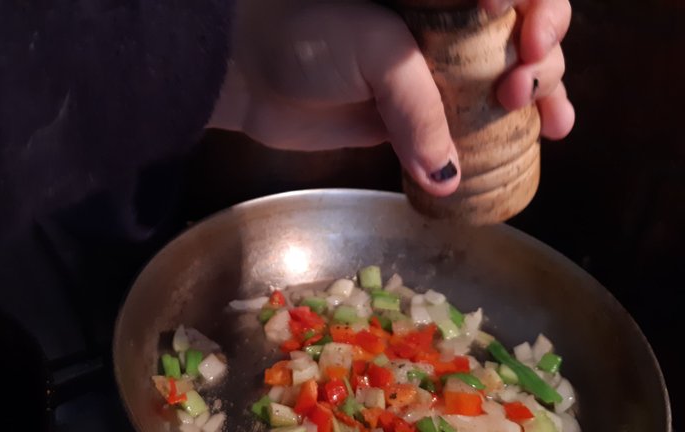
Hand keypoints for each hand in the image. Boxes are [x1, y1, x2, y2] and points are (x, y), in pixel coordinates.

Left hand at [208, 0, 573, 195]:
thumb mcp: (377, 52)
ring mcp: (428, 74)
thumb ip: (420, 108)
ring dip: (536, 102)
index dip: (541, 13)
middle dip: (543, 63)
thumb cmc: (308, 36)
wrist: (246, 69)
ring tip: (553, 125)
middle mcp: (444, 28)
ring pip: (497, 86)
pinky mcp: (407, 117)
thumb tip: (446, 177)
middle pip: (518, 41)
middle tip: (524, 90)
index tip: (528, 45)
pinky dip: (488, 143)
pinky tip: (520, 151)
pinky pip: (459, 130)